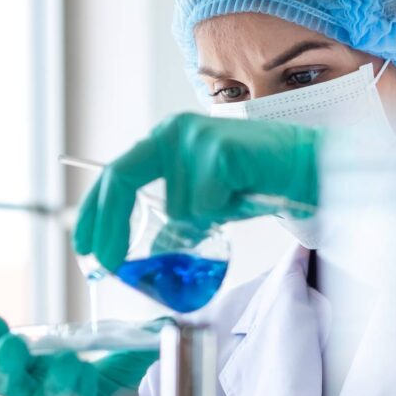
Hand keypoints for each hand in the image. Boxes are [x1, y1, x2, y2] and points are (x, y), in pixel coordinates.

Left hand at [73, 112, 320, 270]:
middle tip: (107, 263)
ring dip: (205, 220)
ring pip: (177, 207)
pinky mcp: (219, 150)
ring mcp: (195, 138)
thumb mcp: (204, 207)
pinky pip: (203, 206)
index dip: (95, 212)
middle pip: (122, 180)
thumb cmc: (256, 185)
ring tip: (234, 202)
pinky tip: (245, 195)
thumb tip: (142, 256)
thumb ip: (173, 220)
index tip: (85, 246)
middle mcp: (173, 133)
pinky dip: (224, 213)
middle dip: (111, 226)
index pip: (115, 175)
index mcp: (165, 142)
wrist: (310, 170)